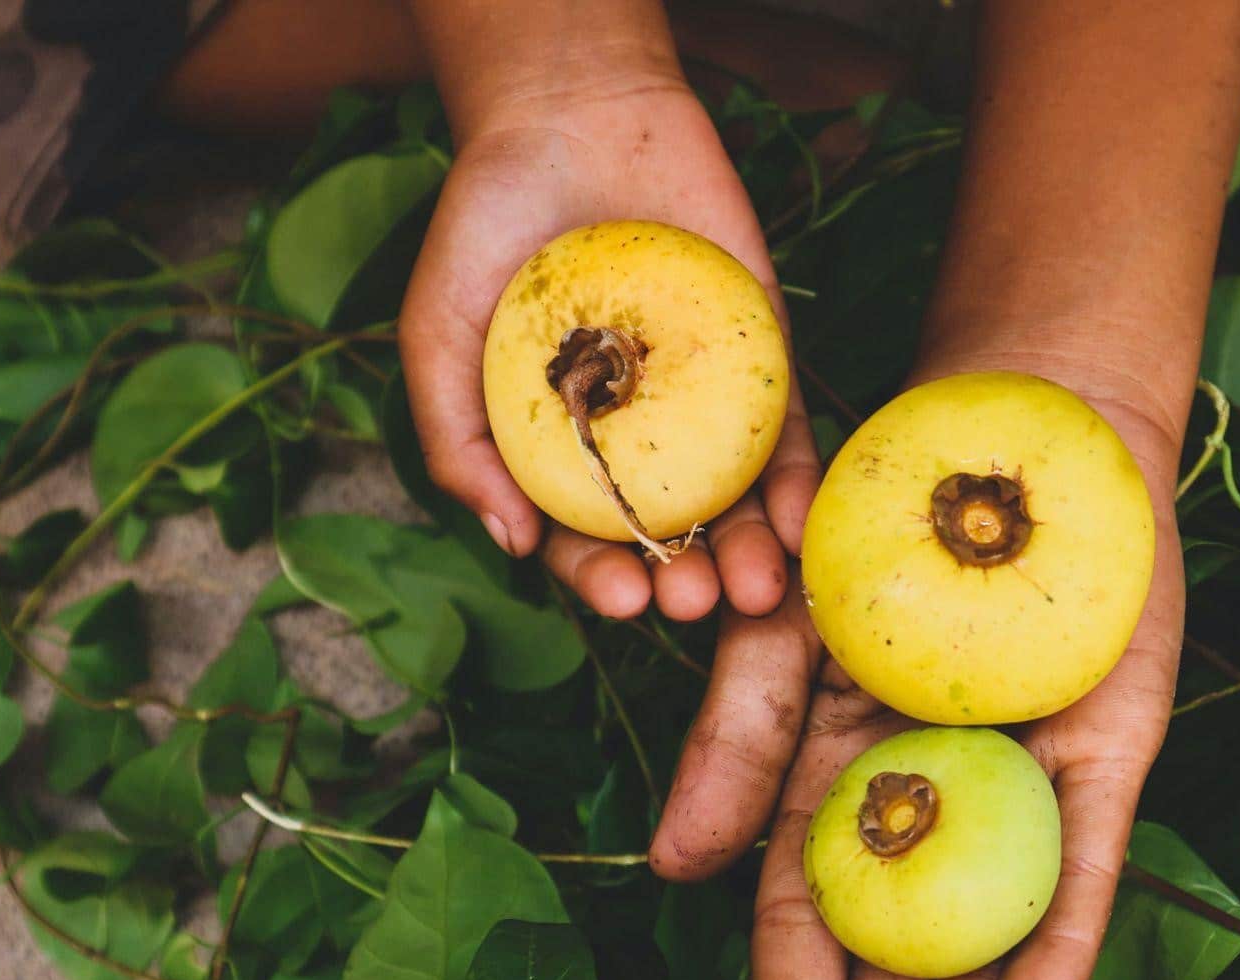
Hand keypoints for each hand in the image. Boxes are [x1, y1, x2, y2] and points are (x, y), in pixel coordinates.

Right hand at [399, 75, 819, 621]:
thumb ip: (457, 441)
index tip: (624, 599)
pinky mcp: (763, 360)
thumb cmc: (488, 229)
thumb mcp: (439, 334)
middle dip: (685, 581)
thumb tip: (510, 544)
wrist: (571, 116)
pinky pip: (788, 434)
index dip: (603, 578)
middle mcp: (639, 442)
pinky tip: (799, 524)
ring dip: (749, 554)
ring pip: (736, 501)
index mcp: (561, 452)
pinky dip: (797, 483)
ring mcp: (706, 405)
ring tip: (755, 588)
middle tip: (694, 604)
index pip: (585, 539)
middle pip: (670, 534)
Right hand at [652, 374, 1184, 979]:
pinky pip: (1081, 868)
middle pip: (902, 975)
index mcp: (845, 793)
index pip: (814, 936)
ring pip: (991, 952)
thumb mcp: (780, 631)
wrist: (1005, 430)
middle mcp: (936, 816)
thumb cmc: (875, 526)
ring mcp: (1024, 796)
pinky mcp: (1107, 759)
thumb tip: (669, 868)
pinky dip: (1055, 942)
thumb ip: (736, 744)